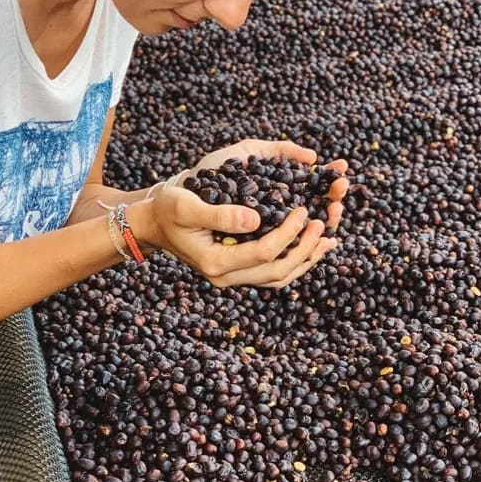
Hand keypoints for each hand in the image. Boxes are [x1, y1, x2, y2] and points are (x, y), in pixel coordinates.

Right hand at [135, 140, 349, 287]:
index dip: (288, 232)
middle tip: (323, 223)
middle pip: (276, 271)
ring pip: (278, 276)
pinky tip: (309, 243)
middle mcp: (225, 276)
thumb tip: (256, 219)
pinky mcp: (237, 268)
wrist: (153, 223)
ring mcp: (232, 276)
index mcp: (215, 262)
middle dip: (303, 248)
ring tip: (328, 238)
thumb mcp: (186, 205)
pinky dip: (294, 259)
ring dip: (305, 258)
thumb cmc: (167, 209)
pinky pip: (272, 270)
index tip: (303, 210)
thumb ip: (220, 213)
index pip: (263, 252)